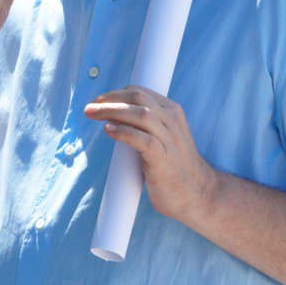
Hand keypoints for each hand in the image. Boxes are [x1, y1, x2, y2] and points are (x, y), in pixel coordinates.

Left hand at [85, 86, 217, 224]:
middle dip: (109, 99)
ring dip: (111, 112)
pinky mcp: (163, 158)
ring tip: (92, 115)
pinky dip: (123, 132)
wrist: (196, 193)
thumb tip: (112, 116)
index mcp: (171, 111)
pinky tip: (109, 130)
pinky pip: (142, 139)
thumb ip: (144, 124)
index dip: (114, 94)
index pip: (139, 91)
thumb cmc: (173, 165)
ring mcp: (169, 139)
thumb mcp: (163, 136)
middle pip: (137, 98)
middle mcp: (172, 120)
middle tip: (89, 108)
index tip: (97, 102)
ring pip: (139, 114)